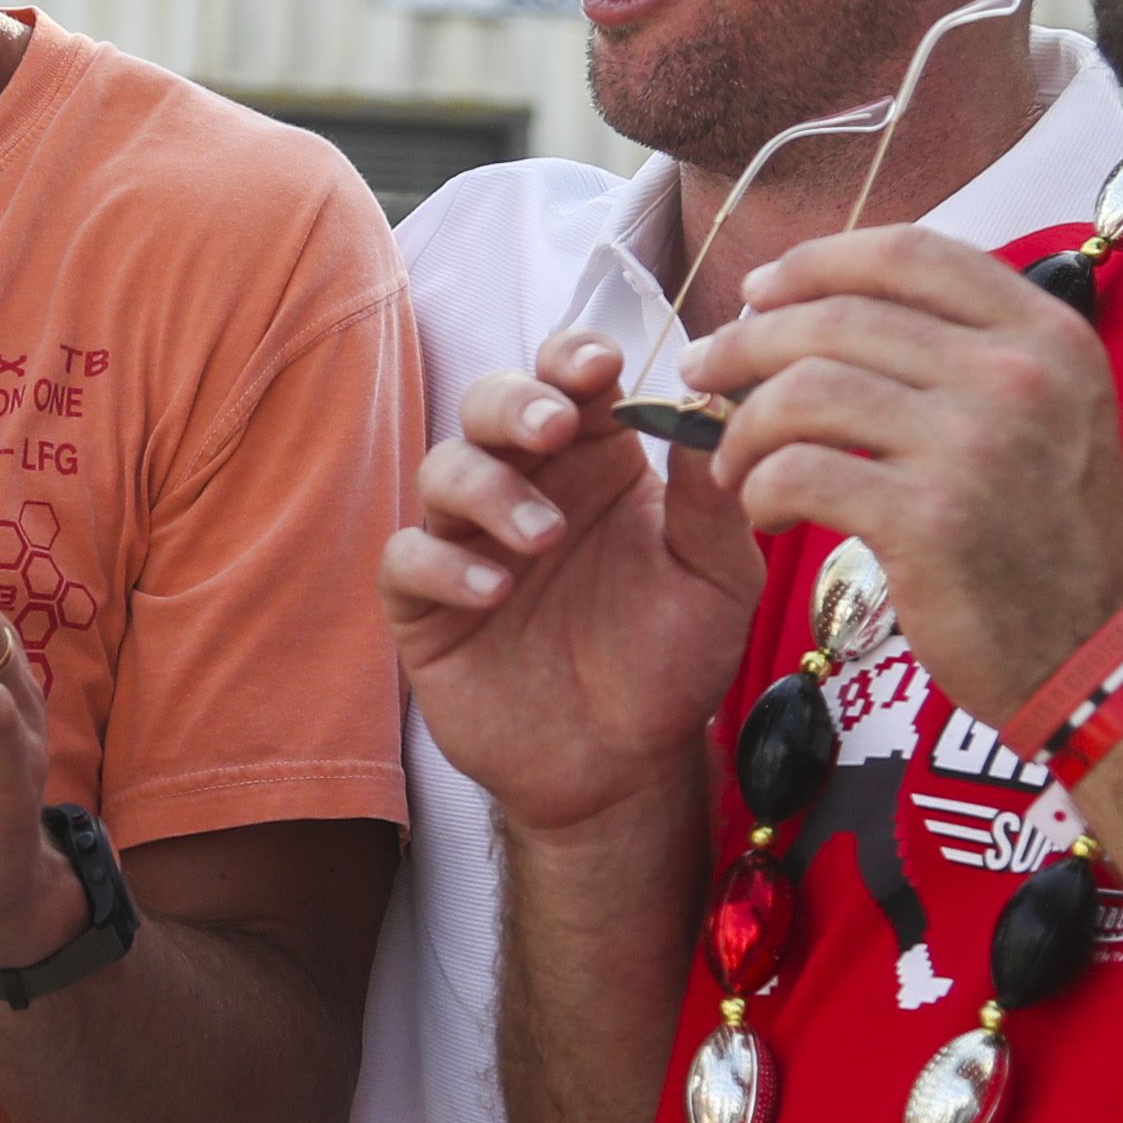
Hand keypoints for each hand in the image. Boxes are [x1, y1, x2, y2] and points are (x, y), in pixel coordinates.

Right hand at [378, 332, 761, 832]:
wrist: (625, 765)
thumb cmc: (673, 659)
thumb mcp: (716, 580)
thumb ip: (711, 500)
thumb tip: (711, 406)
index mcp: (597, 460)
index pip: (569, 379)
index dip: (575, 358)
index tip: (603, 367)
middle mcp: (526, 485)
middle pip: (489, 404)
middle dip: (515, 402)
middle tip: (554, 426)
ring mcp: (468, 540)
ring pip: (442, 470)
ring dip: (488, 488)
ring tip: (543, 538)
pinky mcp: (425, 605)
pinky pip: (406, 559)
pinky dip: (443, 564)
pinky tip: (495, 592)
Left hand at [680, 226, 1122, 727]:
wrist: (1106, 658)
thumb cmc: (1058, 541)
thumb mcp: (1055, 415)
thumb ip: (972, 355)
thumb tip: (841, 312)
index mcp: (1046, 333)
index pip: (910, 252)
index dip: (818, 261)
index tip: (760, 291)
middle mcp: (1016, 374)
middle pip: (841, 316)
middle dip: (749, 340)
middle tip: (703, 370)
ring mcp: (973, 444)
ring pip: (806, 389)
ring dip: (744, 424)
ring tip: (731, 461)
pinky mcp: (928, 520)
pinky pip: (801, 472)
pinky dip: (760, 488)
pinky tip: (764, 512)